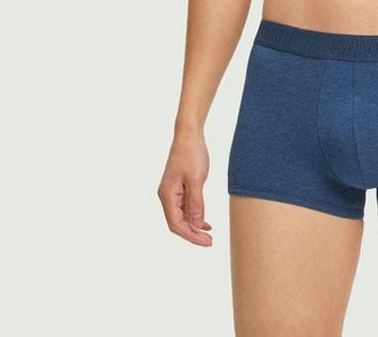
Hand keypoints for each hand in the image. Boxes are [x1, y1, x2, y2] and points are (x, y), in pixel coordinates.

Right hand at [157, 130, 212, 245]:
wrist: (189, 134)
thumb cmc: (191, 154)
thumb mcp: (196, 179)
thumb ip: (196, 203)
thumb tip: (196, 224)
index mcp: (167, 195)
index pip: (176, 224)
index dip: (190, 236)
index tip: (206, 242)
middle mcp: (167, 195)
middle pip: (178, 223)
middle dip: (193, 234)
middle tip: (210, 242)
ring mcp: (173, 192)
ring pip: (182, 216)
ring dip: (194, 226)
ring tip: (209, 235)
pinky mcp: (180, 187)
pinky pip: (186, 207)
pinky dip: (195, 215)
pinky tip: (205, 222)